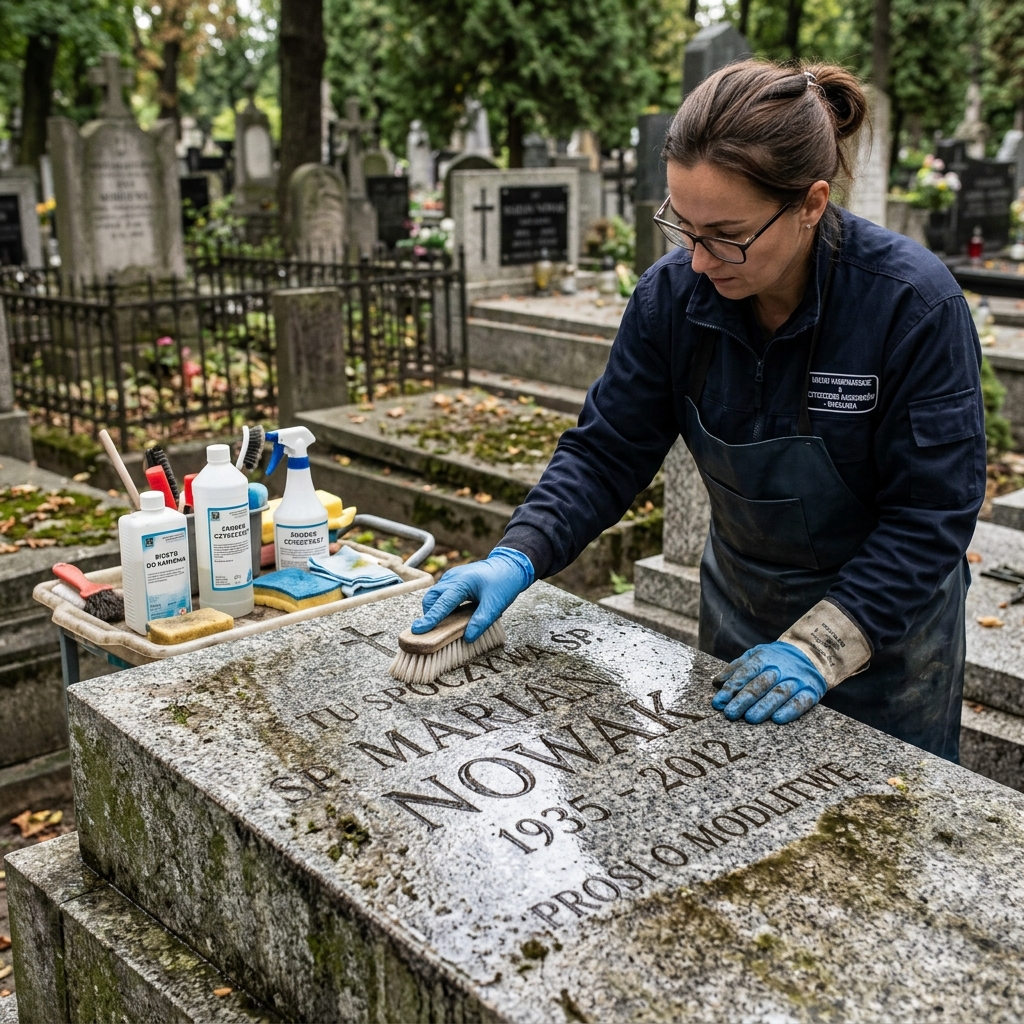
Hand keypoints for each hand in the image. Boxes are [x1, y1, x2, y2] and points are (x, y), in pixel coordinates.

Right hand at [411, 547, 534, 642]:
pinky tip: (453, 613)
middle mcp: (453, 578)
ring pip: (435, 595)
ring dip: (435, 609)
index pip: (441, 604)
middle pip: (431, 598)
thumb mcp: (495, 605)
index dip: (430, 619)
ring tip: (444, 624)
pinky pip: (442, 592)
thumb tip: (467, 638)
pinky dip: (442, 604)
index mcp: (462, 583)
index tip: (418, 630)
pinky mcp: (455, 579)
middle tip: (433, 631)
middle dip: (429, 614)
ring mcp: (452, 577)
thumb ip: (481, 622)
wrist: (510, 565)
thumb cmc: (504, 583)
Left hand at [711, 641, 826, 724]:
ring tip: (750, 718)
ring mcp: (797, 679)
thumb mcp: (755, 656)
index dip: (731, 689)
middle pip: (760, 685)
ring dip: (764, 707)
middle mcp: (780, 668)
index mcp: (764, 657)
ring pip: (779, 693)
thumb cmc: (775, 660)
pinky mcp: (811, 691)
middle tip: (730, 714)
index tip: (718, 703)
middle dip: (743, 700)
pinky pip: (801, 701)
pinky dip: (789, 710)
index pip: (745, 673)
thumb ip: (736, 668)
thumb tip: (716, 683)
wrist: (811, 654)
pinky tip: (777, 719)